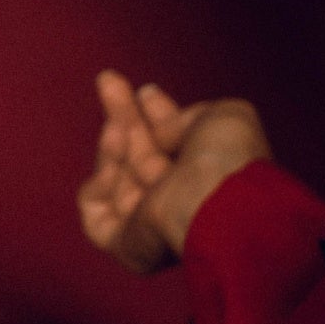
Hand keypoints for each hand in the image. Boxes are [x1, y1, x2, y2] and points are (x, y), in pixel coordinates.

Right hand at [76, 71, 270, 273]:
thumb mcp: (222, 116)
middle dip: (124, 115)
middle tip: (109, 79)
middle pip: (140, 154)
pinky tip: (116, 156)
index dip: (157, 116)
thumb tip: (158, 127)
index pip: (176, 147)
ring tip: (119, 125)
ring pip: (116, 174)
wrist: (214, 197)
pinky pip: (96, 208)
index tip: (145, 90)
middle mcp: (181, 203)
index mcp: (210, 179)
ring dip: (115, 140)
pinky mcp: (125, 244)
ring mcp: (153, 225)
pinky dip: (101, 179)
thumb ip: (186, 116)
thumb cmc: (228, 159)